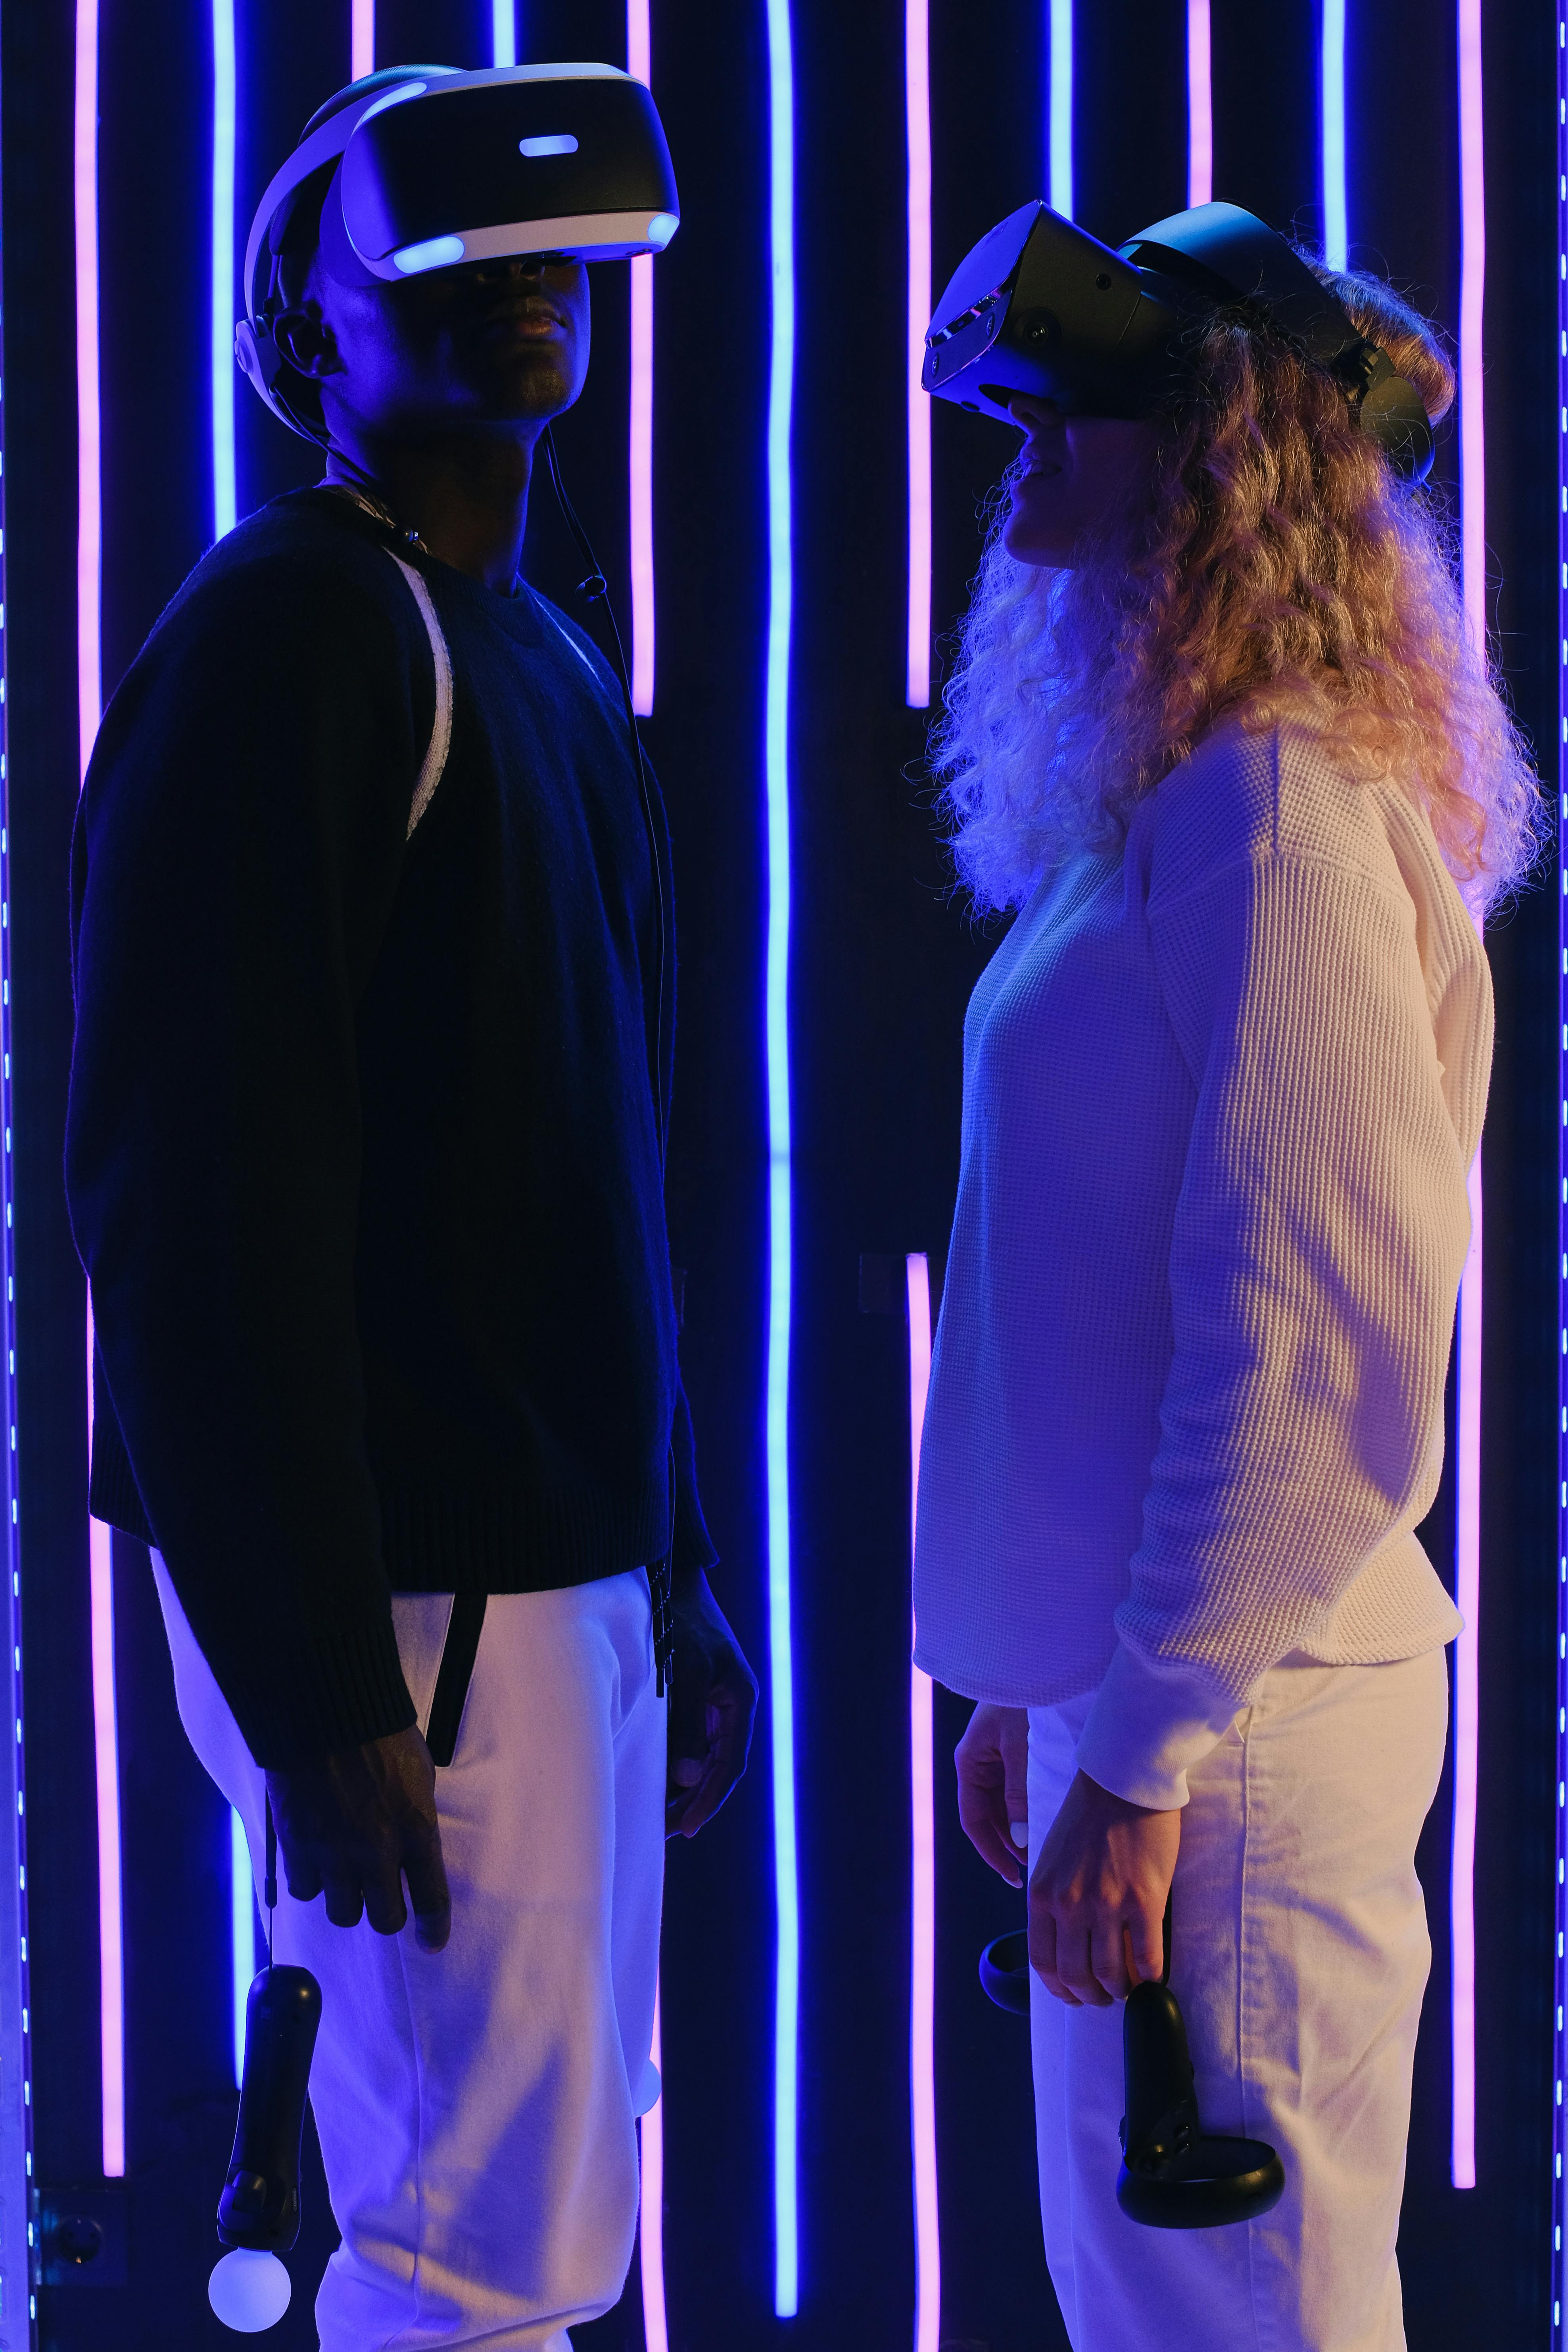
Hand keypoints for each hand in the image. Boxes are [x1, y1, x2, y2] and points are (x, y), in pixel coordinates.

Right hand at [265, 1725, 450, 1950]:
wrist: (327, 1714)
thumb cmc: (381, 1736)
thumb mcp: (418, 1777)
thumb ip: (415, 1821)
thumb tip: (410, 1853)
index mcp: (417, 1831)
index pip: (432, 1899)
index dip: (433, 1929)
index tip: (431, 1943)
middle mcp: (378, 1852)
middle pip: (383, 1919)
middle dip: (384, 1914)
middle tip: (380, 1901)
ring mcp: (335, 1853)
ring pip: (341, 1912)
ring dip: (345, 1899)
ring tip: (344, 1876)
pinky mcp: (298, 1847)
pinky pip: (304, 1889)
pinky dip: (310, 1881)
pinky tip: (313, 1859)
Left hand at [665, 1570, 757, 1837]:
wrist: (672, 1583)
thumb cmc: (681, 1623)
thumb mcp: (685, 1672)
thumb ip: (687, 1724)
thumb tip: (687, 1778)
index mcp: (740, 1702)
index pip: (730, 1766)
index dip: (709, 1800)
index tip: (686, 1829)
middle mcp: (732, 1707)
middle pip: (718, 1768)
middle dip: (694, 1802)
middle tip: (665, 1834)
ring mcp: (715, 1702)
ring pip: (704, 1758)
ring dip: (684, 1787)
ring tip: (657, 1818)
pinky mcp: (698, 1697)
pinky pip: (691, 1741)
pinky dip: (676, 1764)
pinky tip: (656, 1780)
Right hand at [955, 1703, 1030, 1885]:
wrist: (1036, 1664)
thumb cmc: (1022, 1699)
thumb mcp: (1019, 1746)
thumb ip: (1017, 1791)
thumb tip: (1019, 1837)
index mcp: (969, 1763)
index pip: (973, 1819)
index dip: (990, 1850)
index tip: (1012, 1876)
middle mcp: (979, 1765)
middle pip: (989, 1817)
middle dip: (1008, 1845)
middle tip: (1035, 1871)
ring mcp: (997, 1761)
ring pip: (1005, 1806)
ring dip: (1021, 1828)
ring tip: (1044, 1853)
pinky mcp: (1015, 1754)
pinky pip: (1018, 1790)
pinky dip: (1030, 1808)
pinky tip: (1048, 1823)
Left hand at [1029, 1768, 1178, 2006]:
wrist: (1122, 1781)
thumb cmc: (1088, 1814)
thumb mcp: (1052, 1858)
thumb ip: (1053, 1897)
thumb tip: (1062, 1940)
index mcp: (1042, 1893)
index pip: (1042, 1961)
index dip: (1059, 1989)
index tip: (1074, 1995)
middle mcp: (1069, 1904)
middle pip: (1075, 1975)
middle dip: (1090, 1996)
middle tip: (1105, 1996)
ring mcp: (1106, 1904)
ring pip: (1110, 1974)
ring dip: (1120, 1991)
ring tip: (1129, 1988)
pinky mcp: (1143, 1899)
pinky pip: (1148, 1957)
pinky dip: (1152, 1976)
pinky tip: (1154, 1974)